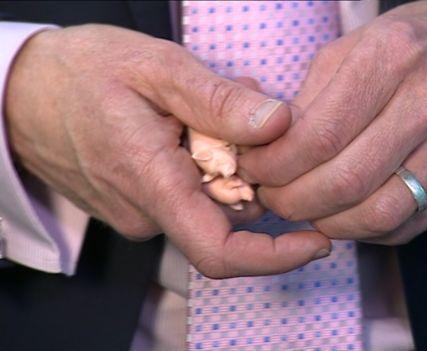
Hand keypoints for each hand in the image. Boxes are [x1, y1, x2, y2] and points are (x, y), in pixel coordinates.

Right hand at [5, 24, 330, 276]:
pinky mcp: (137, 203)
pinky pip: (189, 192)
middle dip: (255, 169)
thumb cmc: (81, 73)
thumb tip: (280, 124)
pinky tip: (194, 121)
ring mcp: (140, 212)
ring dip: (230, 159)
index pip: (220, 251)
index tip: (315, 241)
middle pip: (228, 214)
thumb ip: (218, 100)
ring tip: (213, 107)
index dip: (275, 256)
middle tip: (248, 106)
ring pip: (211, 199)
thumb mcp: (155, 68)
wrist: (19, 91)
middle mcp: (146, 212)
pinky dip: (206, 161)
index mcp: (151, 184)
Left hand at [239, 0, 426, 243]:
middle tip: (273, 197)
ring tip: (306, 209)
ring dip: (328, 223)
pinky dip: (364, 231)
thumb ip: (310, 99)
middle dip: (294, 201)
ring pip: (379, 213)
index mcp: (392, 58)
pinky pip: (407, 226)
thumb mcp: (355, 46)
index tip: (256, 171)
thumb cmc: (416, 43)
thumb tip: (271, 152)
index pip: (320, 136)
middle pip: (346, 181)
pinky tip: (346, 213)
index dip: (276, 165)